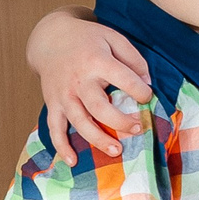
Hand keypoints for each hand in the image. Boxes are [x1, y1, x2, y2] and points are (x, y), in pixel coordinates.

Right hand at [30, 11, 150, 163]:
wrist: (50, 38)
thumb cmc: (88, 39)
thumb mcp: (114, 38)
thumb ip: (133, 58)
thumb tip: (147, 81)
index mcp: (96, 62)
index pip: (123, 79)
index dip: (139, 91)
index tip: (148, 97)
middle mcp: (78, 81)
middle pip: (98, 107)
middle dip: (119, 122)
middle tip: (137, 130)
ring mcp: (63, 95)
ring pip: (79, 121)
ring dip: (97, 139)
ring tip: (116, 151)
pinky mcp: (53, 103)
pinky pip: (54, 128)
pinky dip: (61, 146)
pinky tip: (72, 161)